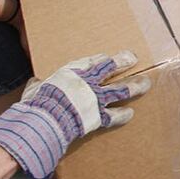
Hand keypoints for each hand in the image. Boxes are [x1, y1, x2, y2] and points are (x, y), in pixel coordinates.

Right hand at [0, 51, 147, 178]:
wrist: (45, 120)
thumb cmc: (36, 103)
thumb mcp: (34, 89)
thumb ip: (38, 85)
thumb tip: (34, 84)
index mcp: (72, 73)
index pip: (92, 61)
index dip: (102, 59)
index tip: (109, 57)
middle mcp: (88, 83)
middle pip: (111, 69)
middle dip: (124, 63)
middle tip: (133, 59)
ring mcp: (96, 99)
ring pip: (121, 90)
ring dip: (134, 86)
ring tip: (145, 83)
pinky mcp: (98, 117)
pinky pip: (114, 115)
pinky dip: (123, 115)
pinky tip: (131, 113)